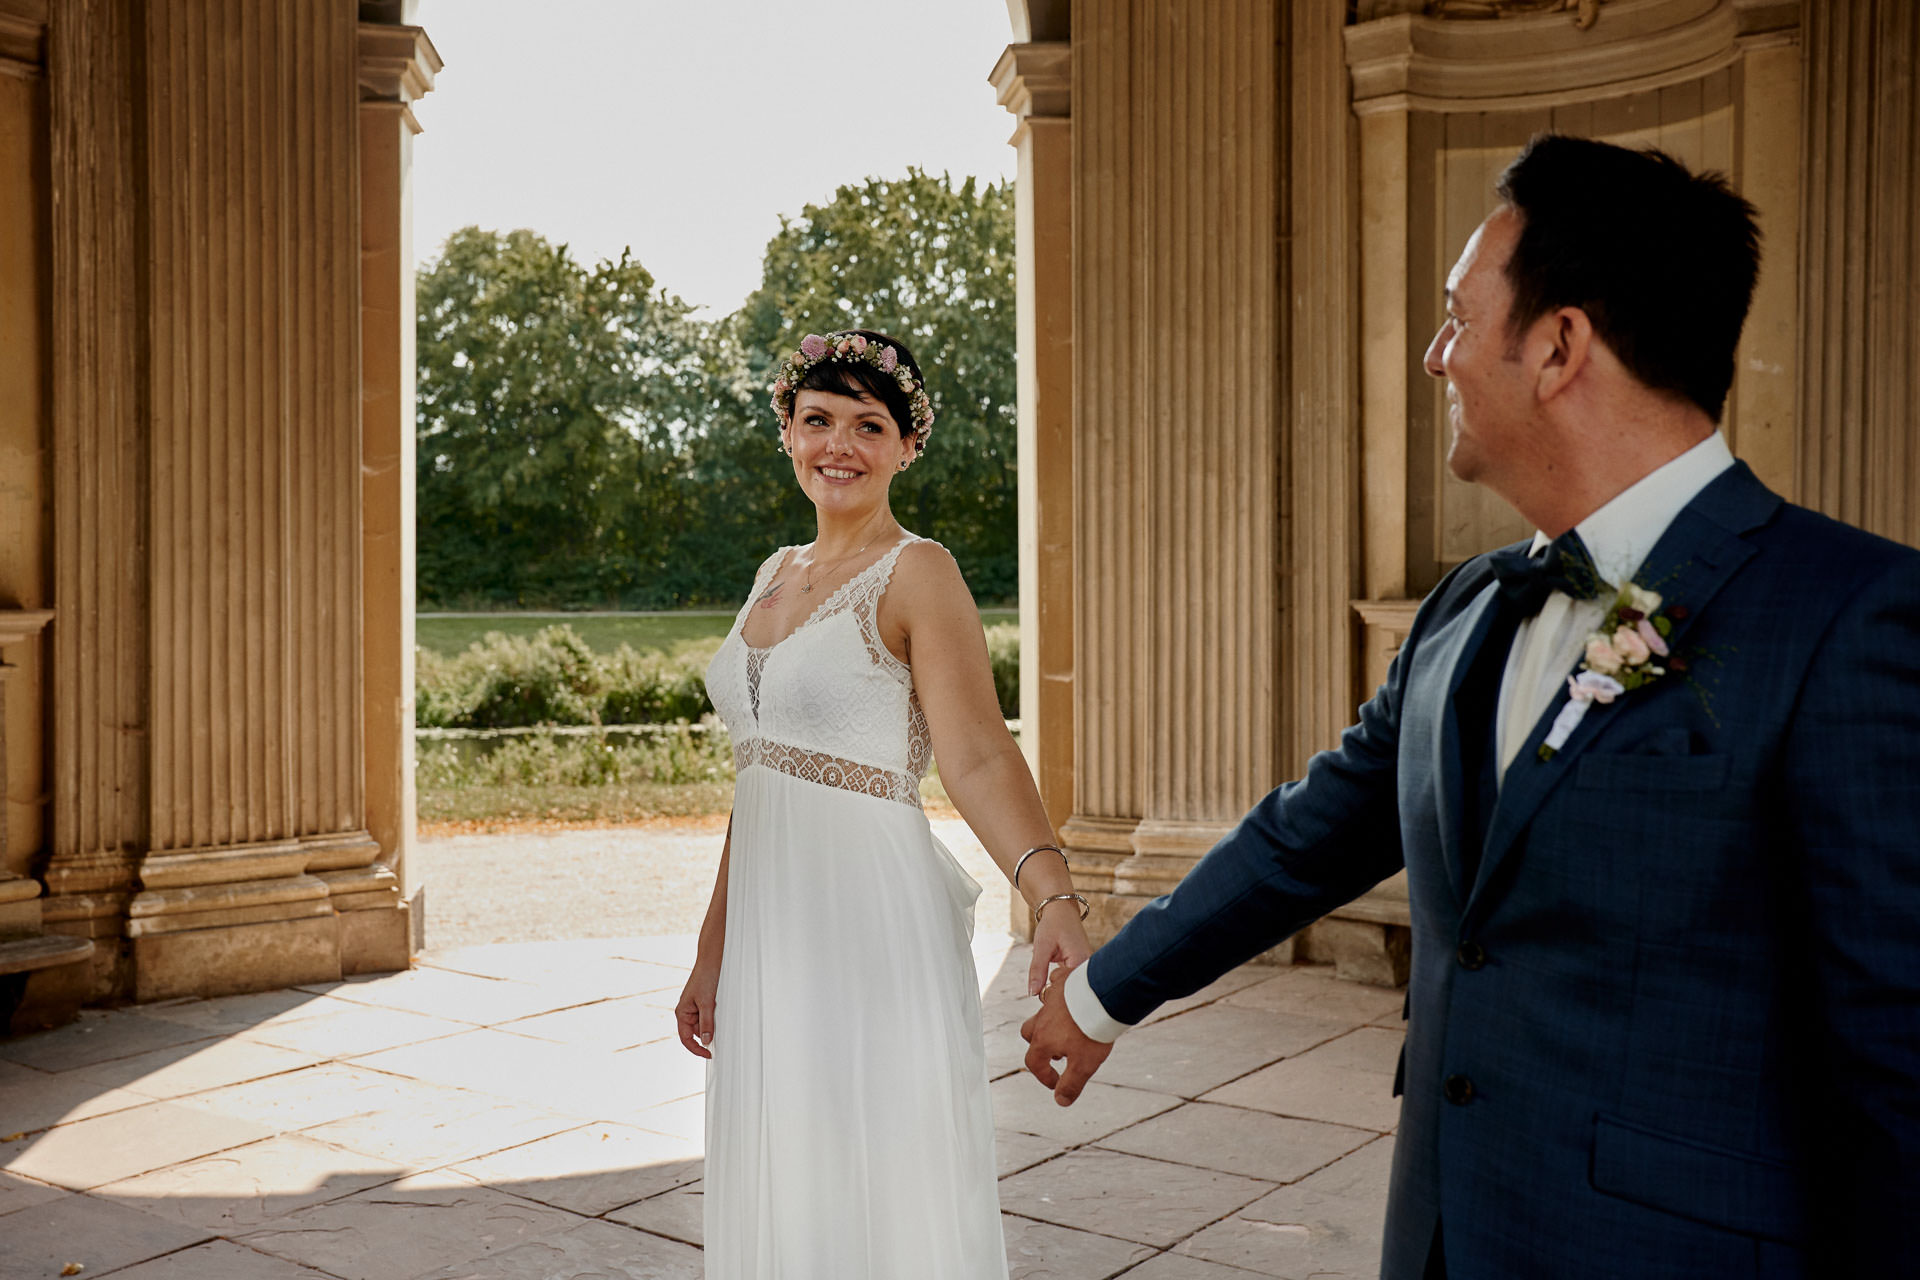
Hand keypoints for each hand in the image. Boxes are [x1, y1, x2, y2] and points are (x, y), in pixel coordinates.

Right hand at [675, 962, 718, 1058]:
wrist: (712, 961)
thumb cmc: (705, 977)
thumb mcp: (707, 1003)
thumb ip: (706, 1023)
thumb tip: (706, 1041)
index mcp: (682, 1013)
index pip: (686, 1038)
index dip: (696, 1049)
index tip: (708, 1054)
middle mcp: (687, 1012)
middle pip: (697, 1033)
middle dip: (708, 1033)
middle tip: (720, 1031)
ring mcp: (696, 1008)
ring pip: (704, 1025)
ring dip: (713, 1024)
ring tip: (719, 1012)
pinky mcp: (704, 1003)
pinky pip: (709, 1016)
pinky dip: (715, 1017)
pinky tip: (721, 1010)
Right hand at [1021, 966, 1112, 1105]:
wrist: (1101, 995)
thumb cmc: (1091, 1030)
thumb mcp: (1084, 1065)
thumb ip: (1071, 1085)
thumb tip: (1061, 1101)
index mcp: (1043, 1040)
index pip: (1033, 1063)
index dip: (1044, 1076)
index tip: (1057, 1083)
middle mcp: (1042, 1019)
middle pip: (1029, 1035)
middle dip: (1040, 1047)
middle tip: (1059, 1054)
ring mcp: (1051, 1000)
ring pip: (1042, 1013)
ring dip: (1050, 1025)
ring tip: (1070, 1031)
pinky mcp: (1063, 983)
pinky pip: (1055, 989)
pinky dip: (1061, 999)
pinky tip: (1075, 1002)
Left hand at [1028, 902, 1093, 995]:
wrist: (1061, 911)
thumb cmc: (1054, 924)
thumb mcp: (1042, 946)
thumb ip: (1037, 970)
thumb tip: (1033, 993)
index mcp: (1081, 961)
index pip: (1070, 990)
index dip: (1055, 996)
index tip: (1042, 995)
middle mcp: (1088, 966)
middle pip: (1073, 992)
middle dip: (1057, 994)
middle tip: (1044, 988)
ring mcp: (1085, 968)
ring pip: (1072, 988)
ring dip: (1059, 988)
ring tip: (1050, 975)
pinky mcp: (1081, 968)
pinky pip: (1072, 982)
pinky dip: (1062, 983)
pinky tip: (1055, 974)